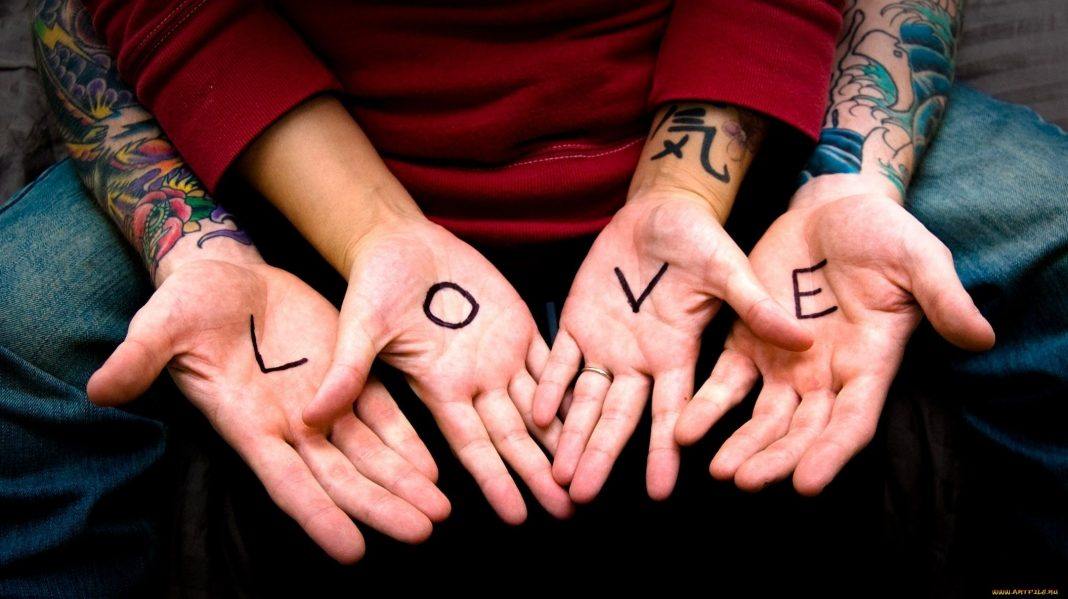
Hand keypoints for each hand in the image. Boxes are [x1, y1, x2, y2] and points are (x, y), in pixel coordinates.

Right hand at [86, 257, 449, 562]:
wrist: (225, 273)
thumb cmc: (187, 304)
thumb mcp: (161, 325)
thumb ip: (139, 358)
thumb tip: (99, 388)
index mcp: (247, 423)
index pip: (286, 482)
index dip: (317, 515)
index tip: (351, 550)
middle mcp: (289, 425)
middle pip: (341, 477)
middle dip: (380, 506)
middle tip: (422, 532)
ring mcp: (319, 402)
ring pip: (368, 453)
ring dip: (402, 481)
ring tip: (439, 511)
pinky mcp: (344, 373)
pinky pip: (381, 411)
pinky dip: (406, 438)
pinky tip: (434, 465)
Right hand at [303, 218, 571, 522]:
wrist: (402, 241)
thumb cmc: (375, 281)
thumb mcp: (360, 324)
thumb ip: (347, 370)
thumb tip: (312, 417)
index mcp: (440, 386)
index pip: (472, 445)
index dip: (494, 480)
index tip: (516, 516)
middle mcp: (475, 380)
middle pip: (514, 435)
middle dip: (539, 472)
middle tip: (569, 507)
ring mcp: (500, 354)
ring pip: (540, 406)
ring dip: (563, 437)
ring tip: (588, 468)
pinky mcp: (518, 327)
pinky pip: (554, 361)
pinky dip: (573, 386)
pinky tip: (596, 410)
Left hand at [533, 192, 811, 501]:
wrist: (659, 209)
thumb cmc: (700, 239)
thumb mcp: (729, 270)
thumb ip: (755, 306)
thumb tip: (804, 339)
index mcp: (678, 355)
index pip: (670, 414)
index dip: (664, 452)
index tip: (659, 493)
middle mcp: (640, 360)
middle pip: (618, 418)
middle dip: (599, 455)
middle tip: (580, 497)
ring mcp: (606, 344)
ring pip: (585, 399)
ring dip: (570, 434)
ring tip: (555, 475)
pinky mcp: (578, 321)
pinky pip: (559, 360)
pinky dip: (548, 385)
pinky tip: (537, 414)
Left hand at [675, 181, 994, 494]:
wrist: (834, 206)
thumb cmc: (884, 234)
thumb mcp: (919, 259)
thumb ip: (942, 297)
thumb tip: (981, 336)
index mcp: (870, 363)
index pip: (852, 421)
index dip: (831, 453)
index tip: (806, 483)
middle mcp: (826, 375)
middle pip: (802, 431)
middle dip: (776, 458)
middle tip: (748, 483)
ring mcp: (784, 363)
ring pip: (763, 417)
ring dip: (742, 445)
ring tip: (719, 470)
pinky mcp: (747, 340)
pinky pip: (725, 381)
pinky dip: (707, 405)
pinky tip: (682, 428)